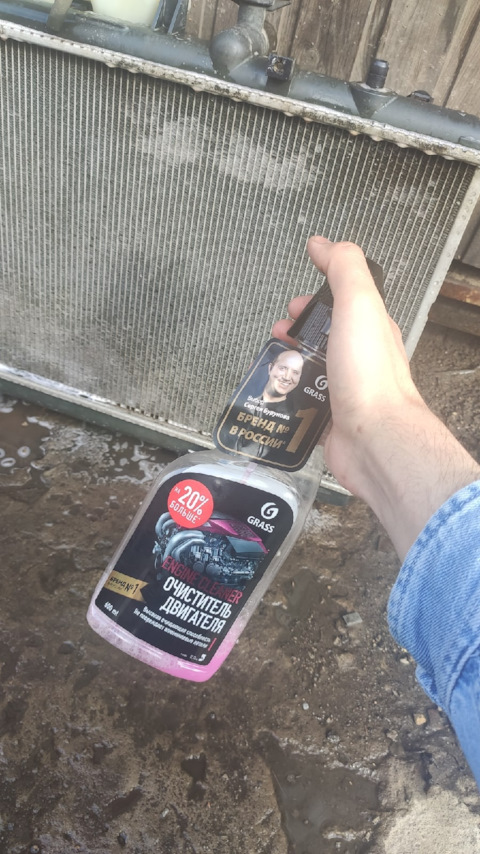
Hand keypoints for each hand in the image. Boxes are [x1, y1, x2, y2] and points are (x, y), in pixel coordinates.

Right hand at [273, 237, 479, 559]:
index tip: (300, 285)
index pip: (346, 296)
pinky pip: (305, 399)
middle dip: (300, 324)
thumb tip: (325, 242)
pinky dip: (289, 391)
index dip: (321, 287)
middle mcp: (360, 356)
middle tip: (282, 325)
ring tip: (273, 357)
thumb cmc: (369, 375)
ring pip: (313, 366)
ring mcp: (345, 388)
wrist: (373, 439)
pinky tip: (276, 389)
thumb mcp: (358, 305)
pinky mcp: (330, 417)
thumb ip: (344, 269)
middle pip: (327, 332)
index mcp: (371, 326)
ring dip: (290, 358)